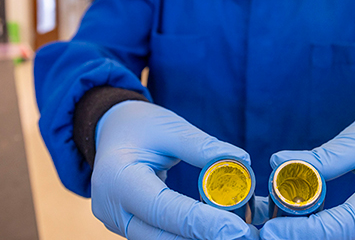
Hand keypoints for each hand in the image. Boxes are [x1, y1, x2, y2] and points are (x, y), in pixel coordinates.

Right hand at [92, 100, 257, 239]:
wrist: (112, 131)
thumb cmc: (139, 125)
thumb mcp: (170, 127)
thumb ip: (202, 146)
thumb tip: (241, 160)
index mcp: (118, 179)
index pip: (164, 209)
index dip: (201, 222)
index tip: (236, 227)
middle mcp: (112, 208)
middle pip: (161, 237)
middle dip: (203, 238)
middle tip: (242, 234)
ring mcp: (117, 222)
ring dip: (197, 238)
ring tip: (232, 230)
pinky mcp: (129, 227)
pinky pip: (160, 237)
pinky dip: (187, 235)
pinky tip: (213, 229)